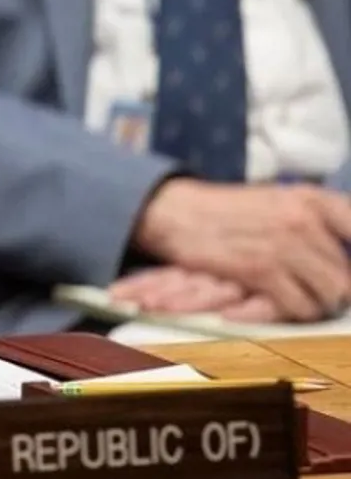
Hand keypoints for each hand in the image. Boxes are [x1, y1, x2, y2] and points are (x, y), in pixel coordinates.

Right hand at [134, 178, 350, 320]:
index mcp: (310, 199)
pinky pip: (300, 305)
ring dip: (318, 303)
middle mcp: (302, 220)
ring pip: (330, 294)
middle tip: (319, 291)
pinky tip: (282, 303)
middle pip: (346, 272)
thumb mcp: (280, 199)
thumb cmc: (227, 210)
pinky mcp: (261, 271)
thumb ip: (317, 220)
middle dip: (336, 288)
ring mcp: (283, 246)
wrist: (177, 212)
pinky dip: (295, 311)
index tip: (348, 274)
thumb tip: (344, 253)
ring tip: (301, 299)